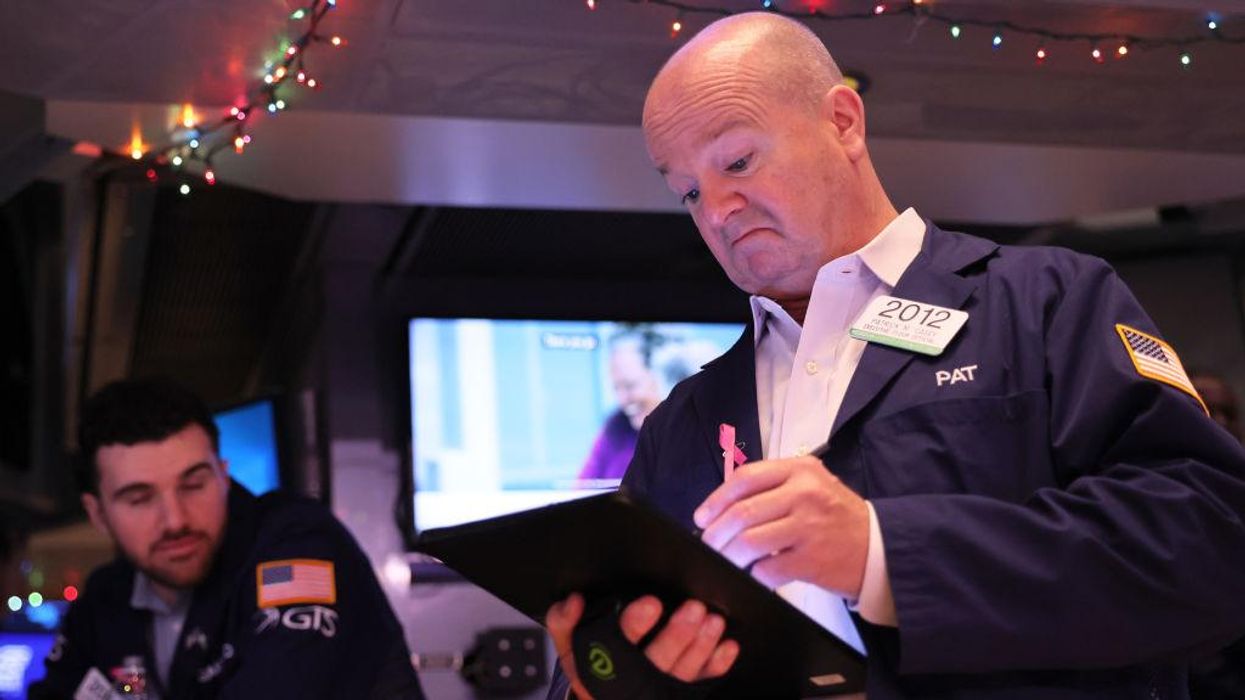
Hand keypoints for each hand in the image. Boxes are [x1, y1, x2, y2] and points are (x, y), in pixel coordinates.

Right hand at [545, 593, 738, 698]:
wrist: (605, 699)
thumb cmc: (592, 665)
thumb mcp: (570, 645)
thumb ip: (564, 621)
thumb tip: (573, 601)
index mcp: (602, 667)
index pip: (616, 644)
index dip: (634, 624)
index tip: (652, 604)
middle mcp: (632, 682)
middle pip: (657, 661)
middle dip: (677, 635)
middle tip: (694, 609)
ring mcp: (658, 692)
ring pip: (683, 673)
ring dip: (701, 647)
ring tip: (713, 621)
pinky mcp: (678, 694)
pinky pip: (701, 683)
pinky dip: (716, 666)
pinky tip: (727, 647)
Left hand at [694, 455, 869, 595]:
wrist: (880, 547)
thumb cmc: (837, 516)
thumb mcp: (811, 485)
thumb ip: (773, 487)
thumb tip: (723, 508)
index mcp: (800, 470)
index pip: (745, 478)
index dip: (716, 499)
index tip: (702, 517)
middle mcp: (804, 494)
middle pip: (741, 512)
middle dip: (716, 533)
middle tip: (709, 544)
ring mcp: (809, 527)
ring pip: (749, 541)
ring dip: (729, 555)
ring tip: (725, 560)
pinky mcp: (812, 560)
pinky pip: (767, 569)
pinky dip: (754, 574)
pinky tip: (755, 574)